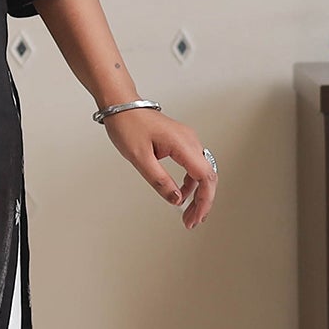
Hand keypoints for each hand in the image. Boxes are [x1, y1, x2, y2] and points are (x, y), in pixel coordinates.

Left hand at [103, 108, 218, 229]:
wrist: (121, 106)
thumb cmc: (128, 125)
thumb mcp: (140, 158)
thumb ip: (159, 180)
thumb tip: (176, 199)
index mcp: (182, 143)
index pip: (205, 176)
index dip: (204, 200)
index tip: (196, 217)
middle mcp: (190, 141)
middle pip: (207, 176)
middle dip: (202, 201)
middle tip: (192, 221)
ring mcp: (187, 140)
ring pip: (202, 172)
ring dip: (197, 194)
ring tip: (187, 213)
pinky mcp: (181, 142)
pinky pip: (193, 166)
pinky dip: (190, 183)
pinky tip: (181, 195)